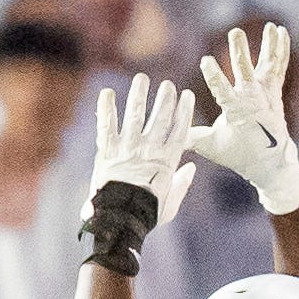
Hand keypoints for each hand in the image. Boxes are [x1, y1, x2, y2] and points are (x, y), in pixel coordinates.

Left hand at [83, 72, 195, 225]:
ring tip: (141, 79)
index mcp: (167, 161)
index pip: (180, 130)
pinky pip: (106, 126)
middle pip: (160, 117)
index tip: (187, 95)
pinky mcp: (107, 152)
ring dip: (139, 95)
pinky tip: (107, 93)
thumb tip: (191, 168)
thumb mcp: (170, 204)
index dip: (184, 111)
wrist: (120, 220)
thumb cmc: (146, 215)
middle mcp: (149, 150)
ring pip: (135, 115)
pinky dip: (106, 109)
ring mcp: (128, 148)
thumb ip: (181, 184)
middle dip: (164, 99)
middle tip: (167, 84)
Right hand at [189, 23, 298, 214]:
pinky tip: (280, 31)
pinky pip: (279, 66)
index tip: (205, 60)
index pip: (222, 90)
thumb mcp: (211, 147)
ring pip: (268, 65)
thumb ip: (190, 137)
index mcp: (236, 112)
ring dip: (268, 45)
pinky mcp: (274, 90)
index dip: (213, 75)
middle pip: (246, 71)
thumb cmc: (238, 154)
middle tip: (235, 32)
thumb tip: (164, 135)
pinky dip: (281, 48)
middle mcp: (253, 100)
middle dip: (239, 52)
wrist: (270, 161)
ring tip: (269, 25)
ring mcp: (266, 94)